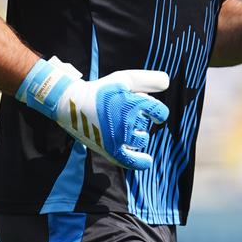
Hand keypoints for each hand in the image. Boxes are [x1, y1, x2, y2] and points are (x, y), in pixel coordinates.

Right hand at [16, 57, 169, 169]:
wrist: (72, 104)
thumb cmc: (101, 90)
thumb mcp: (124, 79)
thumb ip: (148, 80)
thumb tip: (168, 82)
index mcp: (132, 104)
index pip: (159, 112)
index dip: (157, 111)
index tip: (152, 111)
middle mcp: (127, 122)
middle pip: (148, 124)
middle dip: (142, 119)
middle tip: (124, 113)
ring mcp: (119, 137)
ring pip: (141, 140)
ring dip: (139, 135)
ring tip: (127, 128)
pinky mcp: (110, 149)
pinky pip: (129, 160)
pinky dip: (139, 162)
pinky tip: (148, 162)